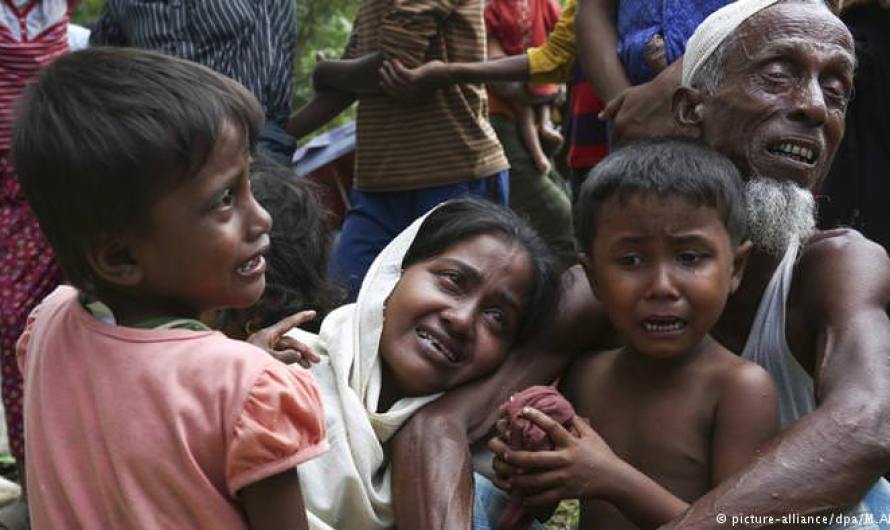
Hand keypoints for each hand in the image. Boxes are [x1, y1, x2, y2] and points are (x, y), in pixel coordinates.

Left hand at [247, 311, 320, 367]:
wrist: (228, 373)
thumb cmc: (246, 364)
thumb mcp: (269, 360)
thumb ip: (286, 357)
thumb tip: (297, 355)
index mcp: (268, 335)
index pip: (288, 323)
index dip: (301, 318)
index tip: (313, 313)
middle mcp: (267, 339)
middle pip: (291, 341)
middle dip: (304, 350)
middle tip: (316, 361)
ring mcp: (265, 348)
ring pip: (286, 350)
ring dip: (298, 358)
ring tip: (309, 367)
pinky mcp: (263, 356)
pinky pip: (280, 356)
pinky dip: (289, 361)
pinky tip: (297, 367)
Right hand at [379, 59, 448, 99]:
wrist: (447, 75)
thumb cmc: (437, 77)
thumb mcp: (423, 82)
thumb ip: (414, 83)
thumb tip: (406, 79)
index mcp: (413, 98)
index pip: (395, 95)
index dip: (387, 88)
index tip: (381, 81)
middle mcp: (411, 95)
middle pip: (393, 86)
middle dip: (385, 77)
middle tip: (381, 69)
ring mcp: (412, 87)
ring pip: (395, 78)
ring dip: (389, 69)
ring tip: (386, 63)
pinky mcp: (414, 78)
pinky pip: (400, 71)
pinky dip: (396, 65)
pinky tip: (394, 59)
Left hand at [490, 407, 621, 506]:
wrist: (615, 480)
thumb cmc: (602, 454)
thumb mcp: (591, 435)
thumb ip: (577, 421)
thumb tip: (564, 407)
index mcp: (571, 443)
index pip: (552, 427)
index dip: (537, 417)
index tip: (523, 410)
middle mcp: (566, 460)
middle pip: (536, 459)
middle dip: (517, 456)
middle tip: (504, 453)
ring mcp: (565, 478)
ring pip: (536, 481)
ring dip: (518, 479)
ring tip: (507, 476)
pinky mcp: (566, 492)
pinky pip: (544, 497)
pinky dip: (531, 499)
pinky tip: (522, 497)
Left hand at [599, 62, 681, 146]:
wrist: (672, 91)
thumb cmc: (648, 91)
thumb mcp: (626, 95)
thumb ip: (611, 107)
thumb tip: (600, 117)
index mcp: (620, 124)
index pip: (615, 140)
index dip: (619, 139)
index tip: (625, 139)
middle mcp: (630, 134)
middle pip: (625, 147)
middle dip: (628, 145)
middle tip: (634, 141)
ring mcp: (644, 139)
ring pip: (636, 151)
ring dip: (638, 148)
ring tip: (644, 142)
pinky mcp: (658, 143)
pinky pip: (650, 151)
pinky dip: (651, 149)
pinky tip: (654, 143)